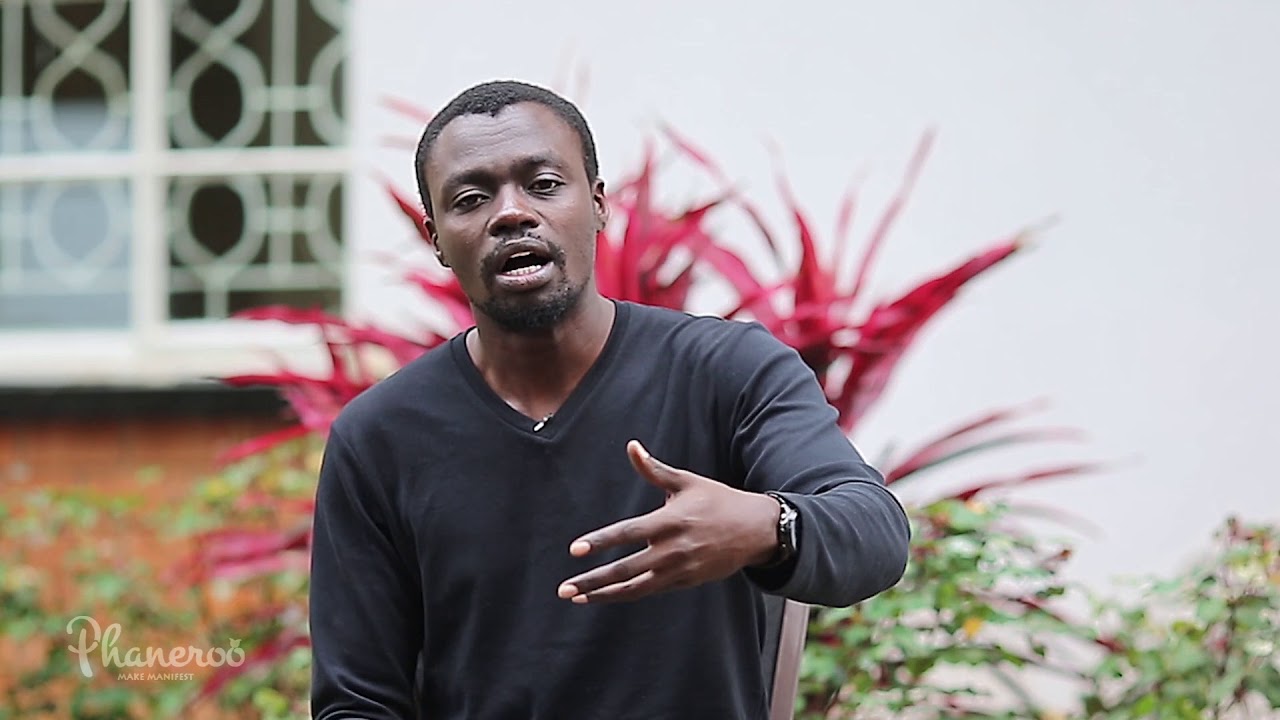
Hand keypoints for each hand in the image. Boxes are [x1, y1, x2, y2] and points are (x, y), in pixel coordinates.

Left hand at [556, 440, 780, 604]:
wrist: (756, 530)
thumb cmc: (718, 501)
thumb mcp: (687, 482)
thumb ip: (654, 469)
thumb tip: (631, 446)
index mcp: (669, 521)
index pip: (627, 534)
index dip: (600, 542)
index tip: (575, 550)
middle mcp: (672, 550)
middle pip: (625, 569)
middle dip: (593, 581)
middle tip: (565, 589)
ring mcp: (679, 570)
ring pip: (635, 588)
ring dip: (604, 594)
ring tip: (578, 598)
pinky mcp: (686, 582)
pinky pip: (650, 591)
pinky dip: (627, 594)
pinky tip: (606, 595)